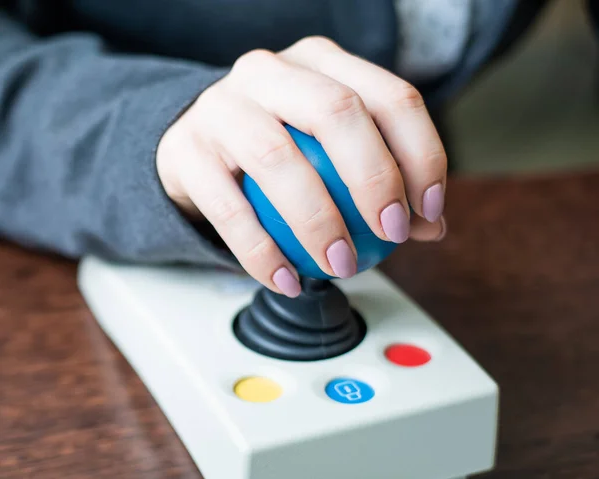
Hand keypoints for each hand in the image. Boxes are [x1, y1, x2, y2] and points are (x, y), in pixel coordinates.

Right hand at [157, 36, 446, 296]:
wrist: (195, 147)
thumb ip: (382, 181)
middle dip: (375, 178)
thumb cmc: (276, 150)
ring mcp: (221, 106)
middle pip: (336, 112)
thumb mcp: (331, 150)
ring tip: (341, 264)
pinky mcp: (185, 150)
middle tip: (392, 233)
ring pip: (277, 156)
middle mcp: (269, 72)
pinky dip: (261, 252)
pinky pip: (228, 208)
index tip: (429, 210)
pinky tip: (288, 280)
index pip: (389, 97)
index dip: (421, 154)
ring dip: (318, 222)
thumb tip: (430, 225)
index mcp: (319, 63)